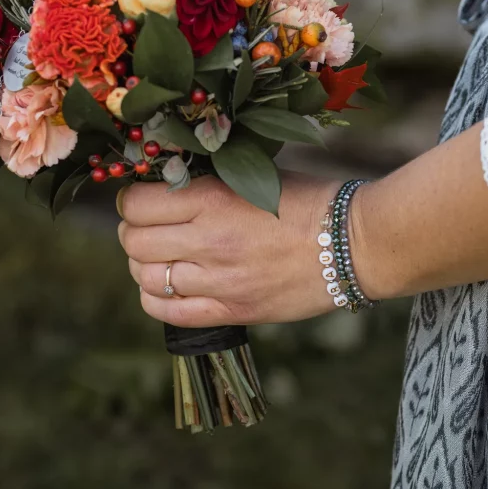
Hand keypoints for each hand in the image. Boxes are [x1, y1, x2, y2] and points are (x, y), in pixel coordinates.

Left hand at [117, 173, 344, 327]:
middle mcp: (210, 240)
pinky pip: (168, 313)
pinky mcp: (234, 310)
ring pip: (146, 278)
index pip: (137, 203)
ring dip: (145, 265)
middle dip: (134, 232)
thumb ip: (209, 183)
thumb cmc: (310, 201)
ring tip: (161, 257)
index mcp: (214, 199)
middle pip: (134, 241)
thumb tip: (165, 182)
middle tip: (149, 227)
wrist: (355, 243)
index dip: (132, 200)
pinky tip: (169, 287)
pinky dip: (157, 299)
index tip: (143, 199)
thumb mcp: (256, 175)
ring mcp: (220, 280)